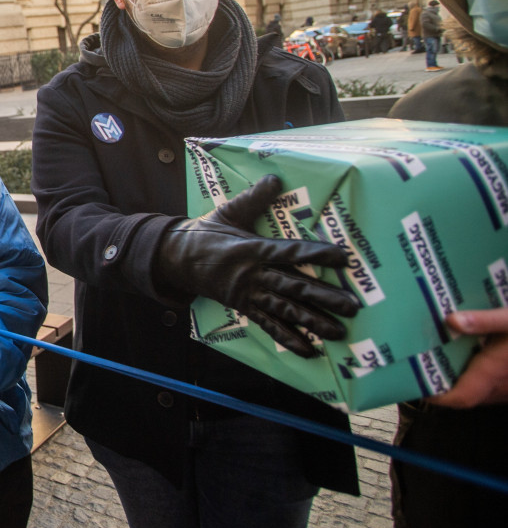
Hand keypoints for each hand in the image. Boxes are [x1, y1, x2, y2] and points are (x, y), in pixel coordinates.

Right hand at [155, 174, 359, 357]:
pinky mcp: (241, 306)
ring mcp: (248, 293)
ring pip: (285, 309)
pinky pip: (267, 325)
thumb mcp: (228, 211)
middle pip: (294, 286)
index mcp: (252, 248)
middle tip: (352, 306)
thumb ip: (254, 198)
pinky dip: (287, 338)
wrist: (175, 258)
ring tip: (337, 331)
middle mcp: (252, 274)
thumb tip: (275, 177)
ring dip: (312, 321)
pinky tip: (308, 350)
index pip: (289, 252)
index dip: (315, 255)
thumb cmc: (204, 234)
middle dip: (324, 297)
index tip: (342, 257)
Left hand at [428, 309, 507, 407]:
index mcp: (495, 372)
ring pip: (480, 390)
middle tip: (420, 365)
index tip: (416, 385)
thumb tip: (452, 320)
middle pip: (465, 394)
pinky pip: (493, 384)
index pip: (460, 398)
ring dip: (460, 377)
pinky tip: (472, 351)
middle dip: (442, 383)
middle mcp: (502, 386)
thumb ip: (485, 320)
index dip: (436, 396)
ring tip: (438, 357)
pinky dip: (478, 373)